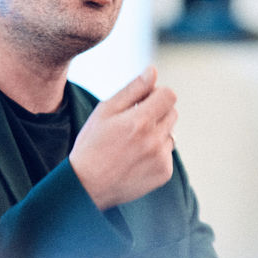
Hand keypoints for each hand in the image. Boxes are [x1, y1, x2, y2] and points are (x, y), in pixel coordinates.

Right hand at [69, 66, 177, 209]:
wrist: (86, 186)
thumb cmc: (92, 144)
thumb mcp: (105, 111)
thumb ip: (133, 89)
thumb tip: (153, 71)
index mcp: (140, 121)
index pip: (169, 95)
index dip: (156, 94)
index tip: (143, 101)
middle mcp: (154, 140)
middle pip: (172, 112)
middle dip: (156, 113)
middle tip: (132, 124)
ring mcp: (161, 158)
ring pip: (170, 133)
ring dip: (157, 133)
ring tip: (132, 144)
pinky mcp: (164, 173)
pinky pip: (167, 153)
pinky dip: (156, 153)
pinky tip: (135, 159)